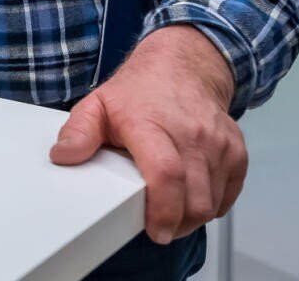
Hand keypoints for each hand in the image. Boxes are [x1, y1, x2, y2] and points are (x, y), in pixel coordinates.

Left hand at [50, 25, 246, 243]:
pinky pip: (228, 194)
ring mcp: (218, 143)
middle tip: (159, 227)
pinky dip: (212, 204)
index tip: (155, 230)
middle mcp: (190, 134)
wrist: (182, 67)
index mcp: (151, 124)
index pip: (166, 174)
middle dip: (177, 223)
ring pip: (212, 200)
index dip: (163, 209)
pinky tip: (191, 198)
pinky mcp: (236, 151)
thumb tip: (62, 157)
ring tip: (171, 212)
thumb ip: (78, 131)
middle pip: (194, 197)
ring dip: (192, 216)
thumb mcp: (98, 104)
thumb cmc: (139, 91)